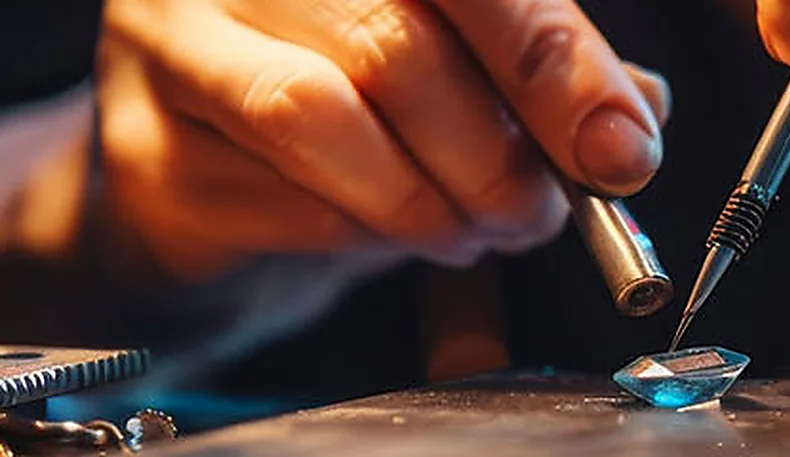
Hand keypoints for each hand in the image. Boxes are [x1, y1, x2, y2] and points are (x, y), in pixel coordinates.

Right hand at [97, 0, 670, 279]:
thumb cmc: (350, 104)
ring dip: (428, 202)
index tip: (618, 150)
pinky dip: (366, 235)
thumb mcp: (459, 71)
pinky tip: (398, 237)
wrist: (211, 182)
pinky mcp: (145, 149)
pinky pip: (277, 200)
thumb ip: (540, 77)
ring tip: (471, 230)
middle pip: (395, 43)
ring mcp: (174, 45)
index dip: (551, 62)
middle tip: (538, 213)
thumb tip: (631, 117)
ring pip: (321, 120)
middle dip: (496, 154)